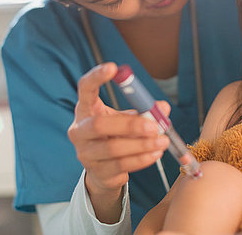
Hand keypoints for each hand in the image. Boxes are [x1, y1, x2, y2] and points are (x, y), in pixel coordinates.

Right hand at [67, 62, 170, 213]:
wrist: (105, 170)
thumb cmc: (115, 136)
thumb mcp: (128, 118)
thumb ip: (145, 111)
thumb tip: (163, 108)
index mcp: (86, 110)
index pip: (85, 89)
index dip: (96, 77)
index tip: (113, 68)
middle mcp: (79, 131)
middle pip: (99, 125)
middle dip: (130, 125)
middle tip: (154, 126)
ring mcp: (85, 154)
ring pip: (113, 149)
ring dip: (142, 144)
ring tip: (162, 141)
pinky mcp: (96, 173)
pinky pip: (121, 165)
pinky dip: (142, 159)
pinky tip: (155, 153)